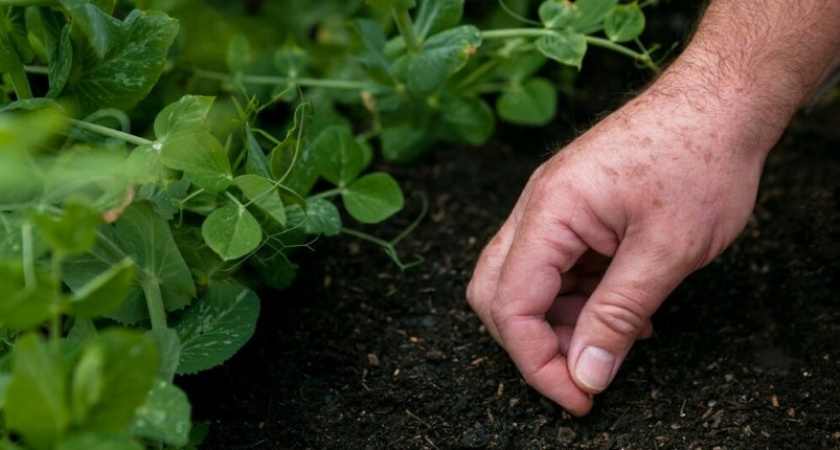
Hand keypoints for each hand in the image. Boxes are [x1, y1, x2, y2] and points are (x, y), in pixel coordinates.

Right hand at [466, 87, 769, 415]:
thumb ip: (618, 316)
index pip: (511, 305)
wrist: (720, 100)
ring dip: (558, 322)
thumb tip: (585, 374)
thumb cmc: (701, 159)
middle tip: (584, 371)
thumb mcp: (667, 250)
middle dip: (532, 342)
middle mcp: (536, 206)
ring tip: (615, 338)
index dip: (537, 361)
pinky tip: (622, 309)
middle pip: (495, 293)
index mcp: (550, 211)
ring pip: (522, 282)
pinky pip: (553, 266)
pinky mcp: (571, 209)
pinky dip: (577, 298)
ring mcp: (551, 206)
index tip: (579, 396)